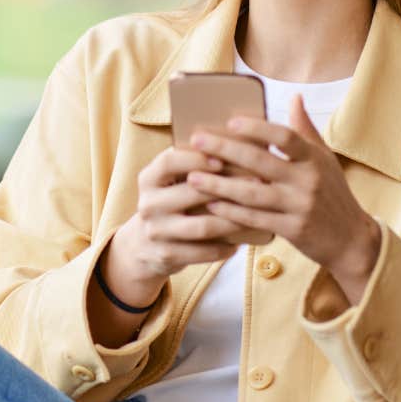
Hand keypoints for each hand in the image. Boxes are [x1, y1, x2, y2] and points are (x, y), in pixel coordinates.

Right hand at [102, 146, 261, 307]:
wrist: (142, 245)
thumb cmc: (170, 204)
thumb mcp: (170, 183)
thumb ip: (193, 167)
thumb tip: (238, 146)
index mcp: (149, 179)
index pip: (169, 162)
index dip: (195, 158)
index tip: (222, 158)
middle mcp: (148, 204)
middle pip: (191, 193)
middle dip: (227, 188)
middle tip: (258, 183)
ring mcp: (155, 231)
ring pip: (202, 225)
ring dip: (232, 221)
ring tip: (255, 215)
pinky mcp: (165, 254)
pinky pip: (201, 252)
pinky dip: (223, 248)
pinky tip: (239, 244)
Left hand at [186, 94, 381, 302]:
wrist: (352, 240)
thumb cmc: (334, 194)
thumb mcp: (325, 159)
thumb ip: (306, 130)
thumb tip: (295, 97)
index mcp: (314, 159)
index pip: (285, 136)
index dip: (258, 128)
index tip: (231, 121)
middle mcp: (307, 180)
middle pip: (260, 161)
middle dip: (225, 149)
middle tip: (197, 140)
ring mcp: (299, 206)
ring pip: (252, 194)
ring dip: (219, 185)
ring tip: (193, 177)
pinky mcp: (292, 230)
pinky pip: (255, 219)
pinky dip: (231, 212)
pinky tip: (211, 204)